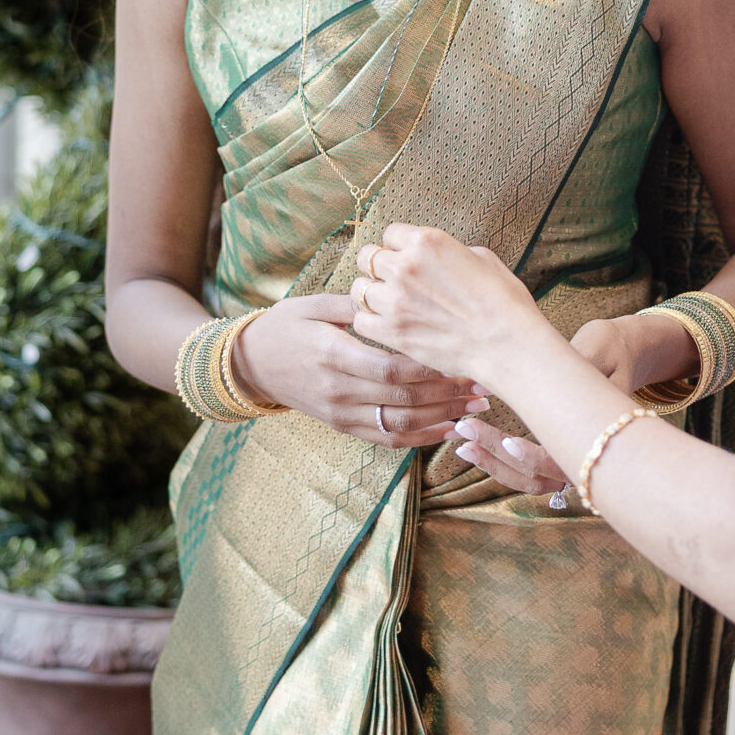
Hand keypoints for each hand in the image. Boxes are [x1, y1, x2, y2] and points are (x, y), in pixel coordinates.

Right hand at [226, 293, 484, 447]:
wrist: (250, 365)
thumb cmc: (285, 326)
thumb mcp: (314, 304)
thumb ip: (355, 305)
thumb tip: (396, 295)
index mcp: (334, 355)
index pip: (392, 369)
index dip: (431, 370)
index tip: (465, 361)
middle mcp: (339, 390)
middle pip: (404, 400)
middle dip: (448, 396)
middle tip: (484, 386)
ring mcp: (341, 413)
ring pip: (399, 425)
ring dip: (442, 419)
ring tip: (475, 409)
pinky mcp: (343, 426)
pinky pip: (386, 438)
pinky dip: (420, 439)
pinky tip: (448, 431)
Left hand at [358, 227, 545, 387]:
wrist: (507, 344)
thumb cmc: (503, 302)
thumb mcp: (482, 259)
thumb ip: (451, 252)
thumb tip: (439, 259)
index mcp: (427, 242)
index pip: (390, 233)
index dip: (398, 247)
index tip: (406, 259)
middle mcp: (405, 266)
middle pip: (367, 258)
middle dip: (378, 268)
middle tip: (392, 282)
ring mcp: (395, 300)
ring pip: (359, 289)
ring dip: (373, 296)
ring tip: (390, 306)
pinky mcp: (392, 332)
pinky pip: (361, 321)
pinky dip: (370, 323)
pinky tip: (387, 325)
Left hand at [437, 311, 693, 500]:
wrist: (622, 357)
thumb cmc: (609, 350)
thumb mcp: (598, 349)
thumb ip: (575, 364)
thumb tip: (540, 372)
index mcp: (604, 436)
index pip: (565, 460)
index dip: (536, 456)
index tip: (508, 441)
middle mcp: (591, 460)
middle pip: (540, 476)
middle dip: (499, 458)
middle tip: (466, 430)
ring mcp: (574, 466)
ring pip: (531, 481)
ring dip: (494, 465)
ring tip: (462, 444)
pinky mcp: (559, 461)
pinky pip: (529, 474)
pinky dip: (500, 462)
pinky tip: (473, 446)